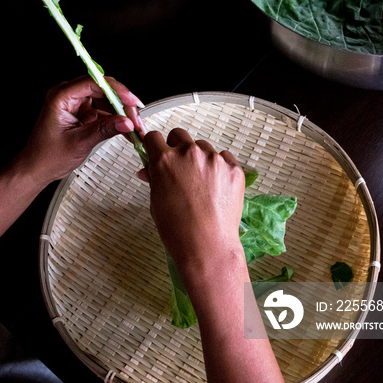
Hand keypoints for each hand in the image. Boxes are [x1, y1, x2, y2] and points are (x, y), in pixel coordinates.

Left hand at [18, 76, 144, 186]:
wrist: (36, 169)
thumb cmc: (46, 156)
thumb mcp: (79, 143)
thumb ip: (104, 130)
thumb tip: (125, 122)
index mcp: (61, 97)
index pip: (93, 83)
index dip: (116, 90)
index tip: (131, 101)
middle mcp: (68, 96)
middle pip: (102, 90)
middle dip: (121, 103)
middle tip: (135, 117)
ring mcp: (76, 104)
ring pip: (106, 100)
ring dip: (121, 112)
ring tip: (133, 126)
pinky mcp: (82, 113)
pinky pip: (103, 110)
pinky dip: (115, 119)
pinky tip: (125, 129)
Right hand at [141, 128, 245, 272]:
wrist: (207, 247)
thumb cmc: (177, 230)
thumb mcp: (156, 202)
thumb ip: (154, 179)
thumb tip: (147, 169)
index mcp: (165, 160)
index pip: (154, 137)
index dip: (154, 146)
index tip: (157, 152)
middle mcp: (189, 153)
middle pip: (179, 135)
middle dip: (176, 147)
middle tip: (179, 168)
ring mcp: (214, 159)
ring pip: (203, 147)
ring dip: (199, 158)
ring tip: (201, 184)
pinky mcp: (234, 168)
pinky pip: (224, 158)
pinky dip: (219, 168)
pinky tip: (217, 188)